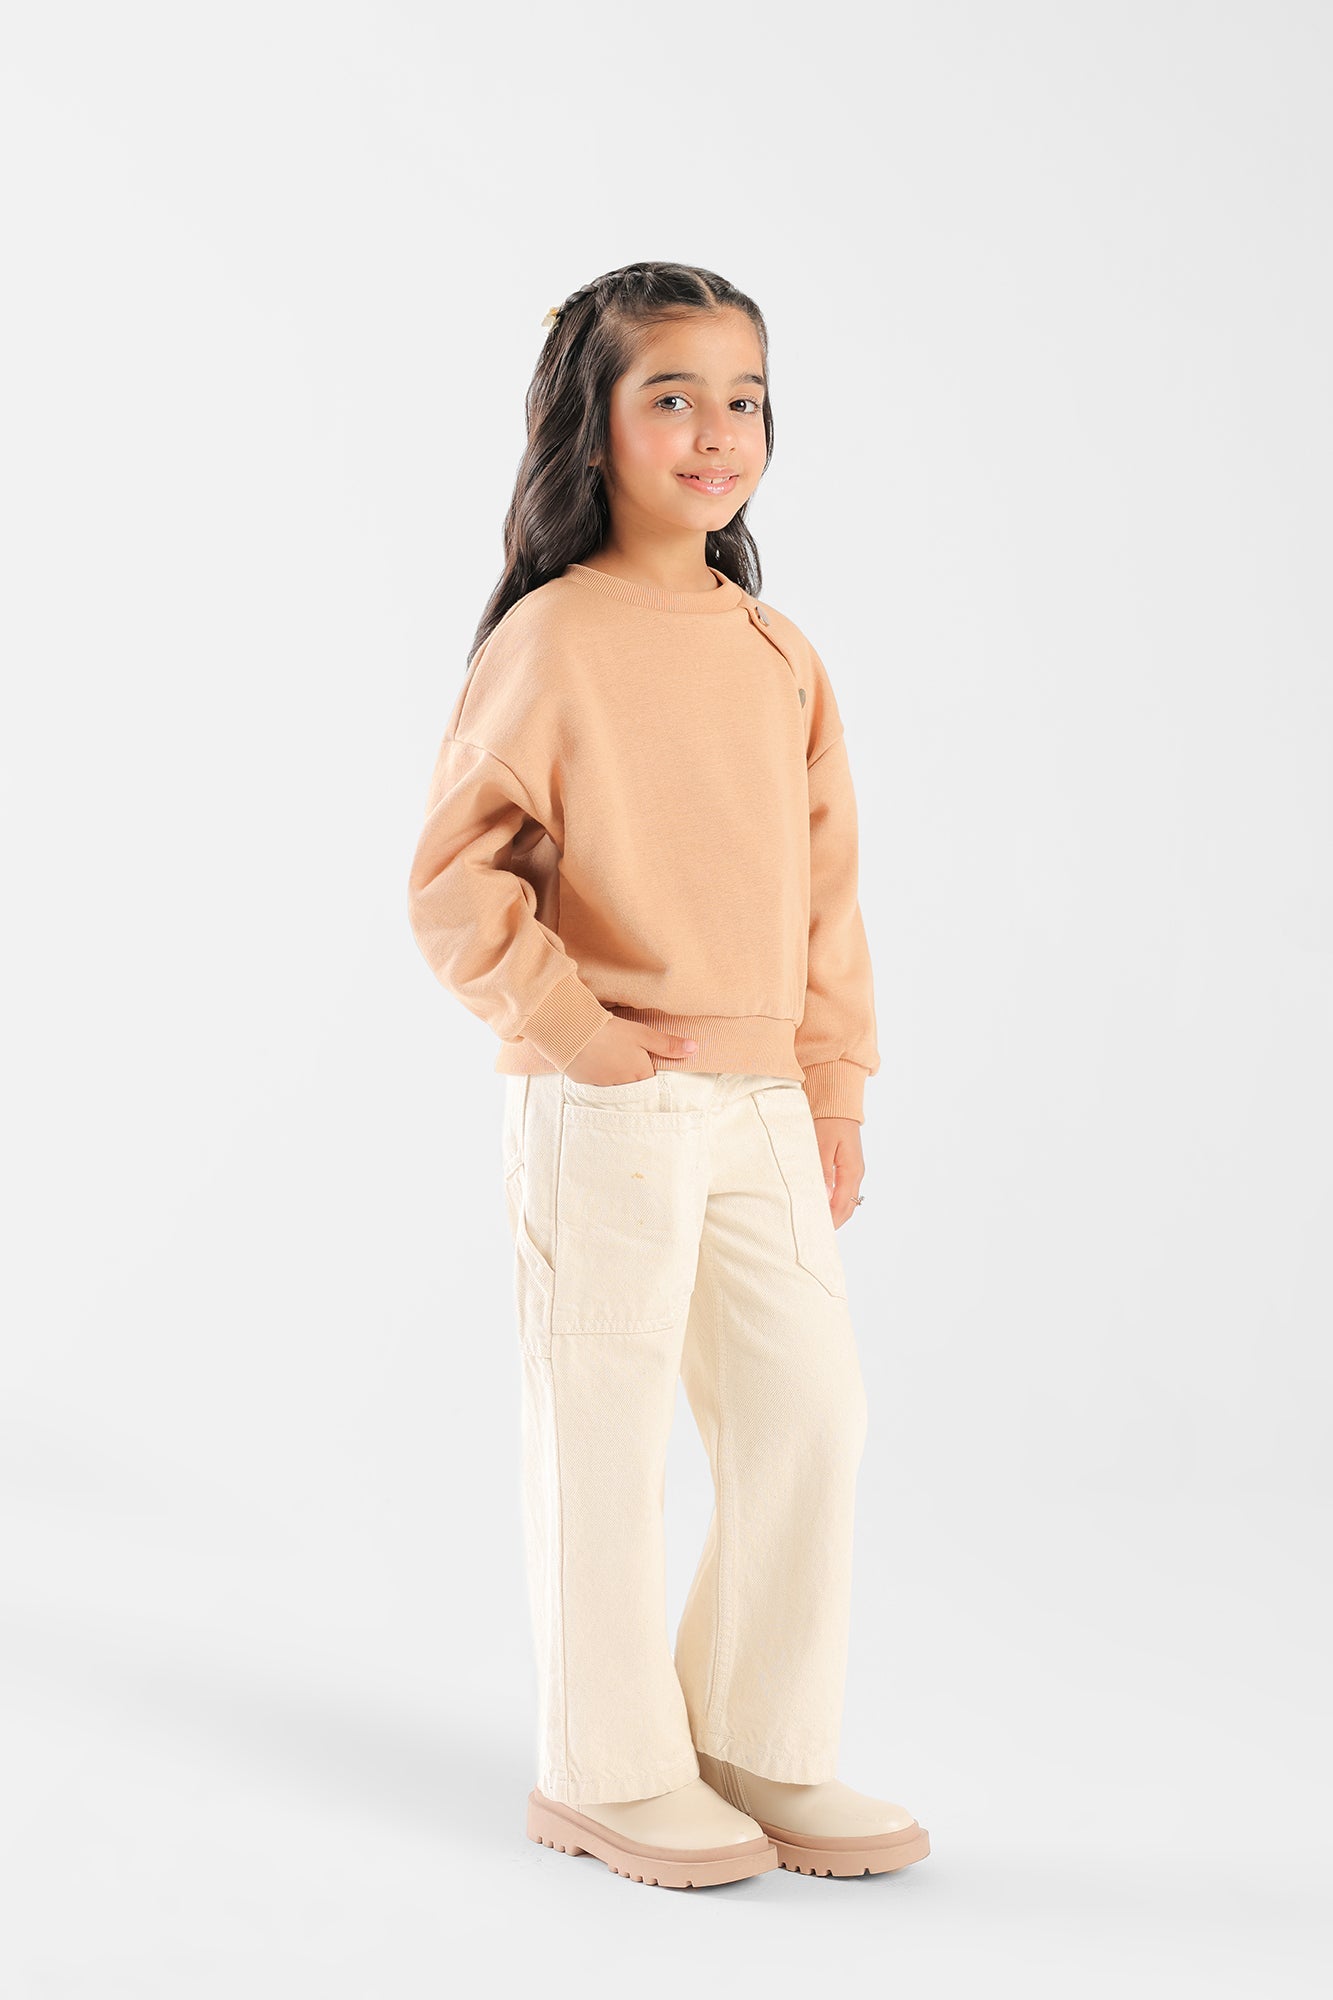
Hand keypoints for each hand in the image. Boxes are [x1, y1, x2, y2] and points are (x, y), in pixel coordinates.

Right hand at [565, 1017, 697, 1085]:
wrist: (573, 1033)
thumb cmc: (611, 1032)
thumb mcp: (643, 1034)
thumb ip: (668, 1044)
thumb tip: (695, 1049)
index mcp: (639, 1075)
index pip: (650, 1080)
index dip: (647, 1068)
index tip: (643, 1058)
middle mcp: (622, 1086)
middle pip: (631, 1084)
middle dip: (629, 1073)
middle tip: (622, 1054)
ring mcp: (601, 1086)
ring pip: (612, 1083)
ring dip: (612, 1073)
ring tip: (607, 1054)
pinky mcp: (583, 1081)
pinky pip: (594, 1080)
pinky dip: (595, 1071)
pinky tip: (592, 1057)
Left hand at [813, 1116, 863, 1227]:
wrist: (839, 1104)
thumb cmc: (829, 1121)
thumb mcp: (822, 1145)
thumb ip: (822, 1171)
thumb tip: (823, 1196)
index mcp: (851, 1171)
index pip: (842, 1205)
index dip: (831, 1221)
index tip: (817, 1231)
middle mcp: (856, 1174)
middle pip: (847, 1207)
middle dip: (834, 1222)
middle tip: (816, 1233)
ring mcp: (854, 1171)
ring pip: (847, 1201)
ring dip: (835, 1213)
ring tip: (818, 1223)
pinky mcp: (849, 1167)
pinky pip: (845, 1191)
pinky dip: (835, 1203)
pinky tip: (822, 1205)